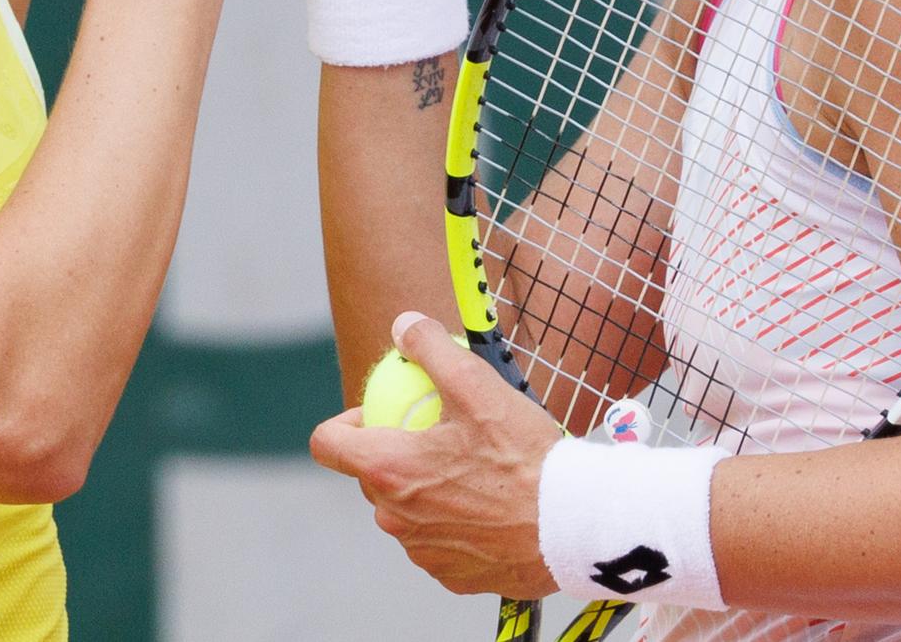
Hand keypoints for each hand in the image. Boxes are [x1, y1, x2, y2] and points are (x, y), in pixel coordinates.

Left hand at [309, 313, 560, 597]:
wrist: (572, 527)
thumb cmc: (524, 456)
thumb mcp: (476, 385)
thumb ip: (430, 348)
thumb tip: (403, 325)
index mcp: (388, 470)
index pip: (328, 444)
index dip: (344, 423)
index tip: (379, 412)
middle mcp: (394, 518)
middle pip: (372, 476)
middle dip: (395, 452)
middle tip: (440, 433)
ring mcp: (422, 552)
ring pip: (407, 510)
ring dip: (427, 488)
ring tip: (473, 468)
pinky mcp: (452, 576)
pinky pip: (439, 540)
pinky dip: (456, 521)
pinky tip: (492, 505)